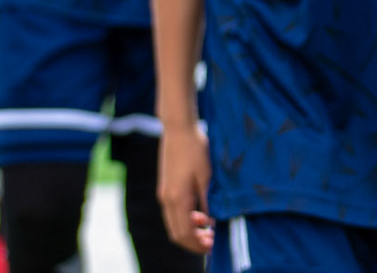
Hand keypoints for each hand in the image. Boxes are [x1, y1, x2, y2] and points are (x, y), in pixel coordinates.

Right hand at [158, 121, 212, 253]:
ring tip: (207, 230)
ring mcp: (164, 194)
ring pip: (173, 224)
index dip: (197, 244)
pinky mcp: (165, 188)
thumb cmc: (196, 149)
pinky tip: (199, 214)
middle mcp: (167, 199)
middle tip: (211, 243)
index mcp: (177, 198)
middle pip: (176, 233)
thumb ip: (207, 201)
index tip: (212, 246)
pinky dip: (184, 220)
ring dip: (189, 231)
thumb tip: (211, 222)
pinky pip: (173, 213)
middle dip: (193, 242)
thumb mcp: (207, 176)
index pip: (184, 233)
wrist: (179, 129)